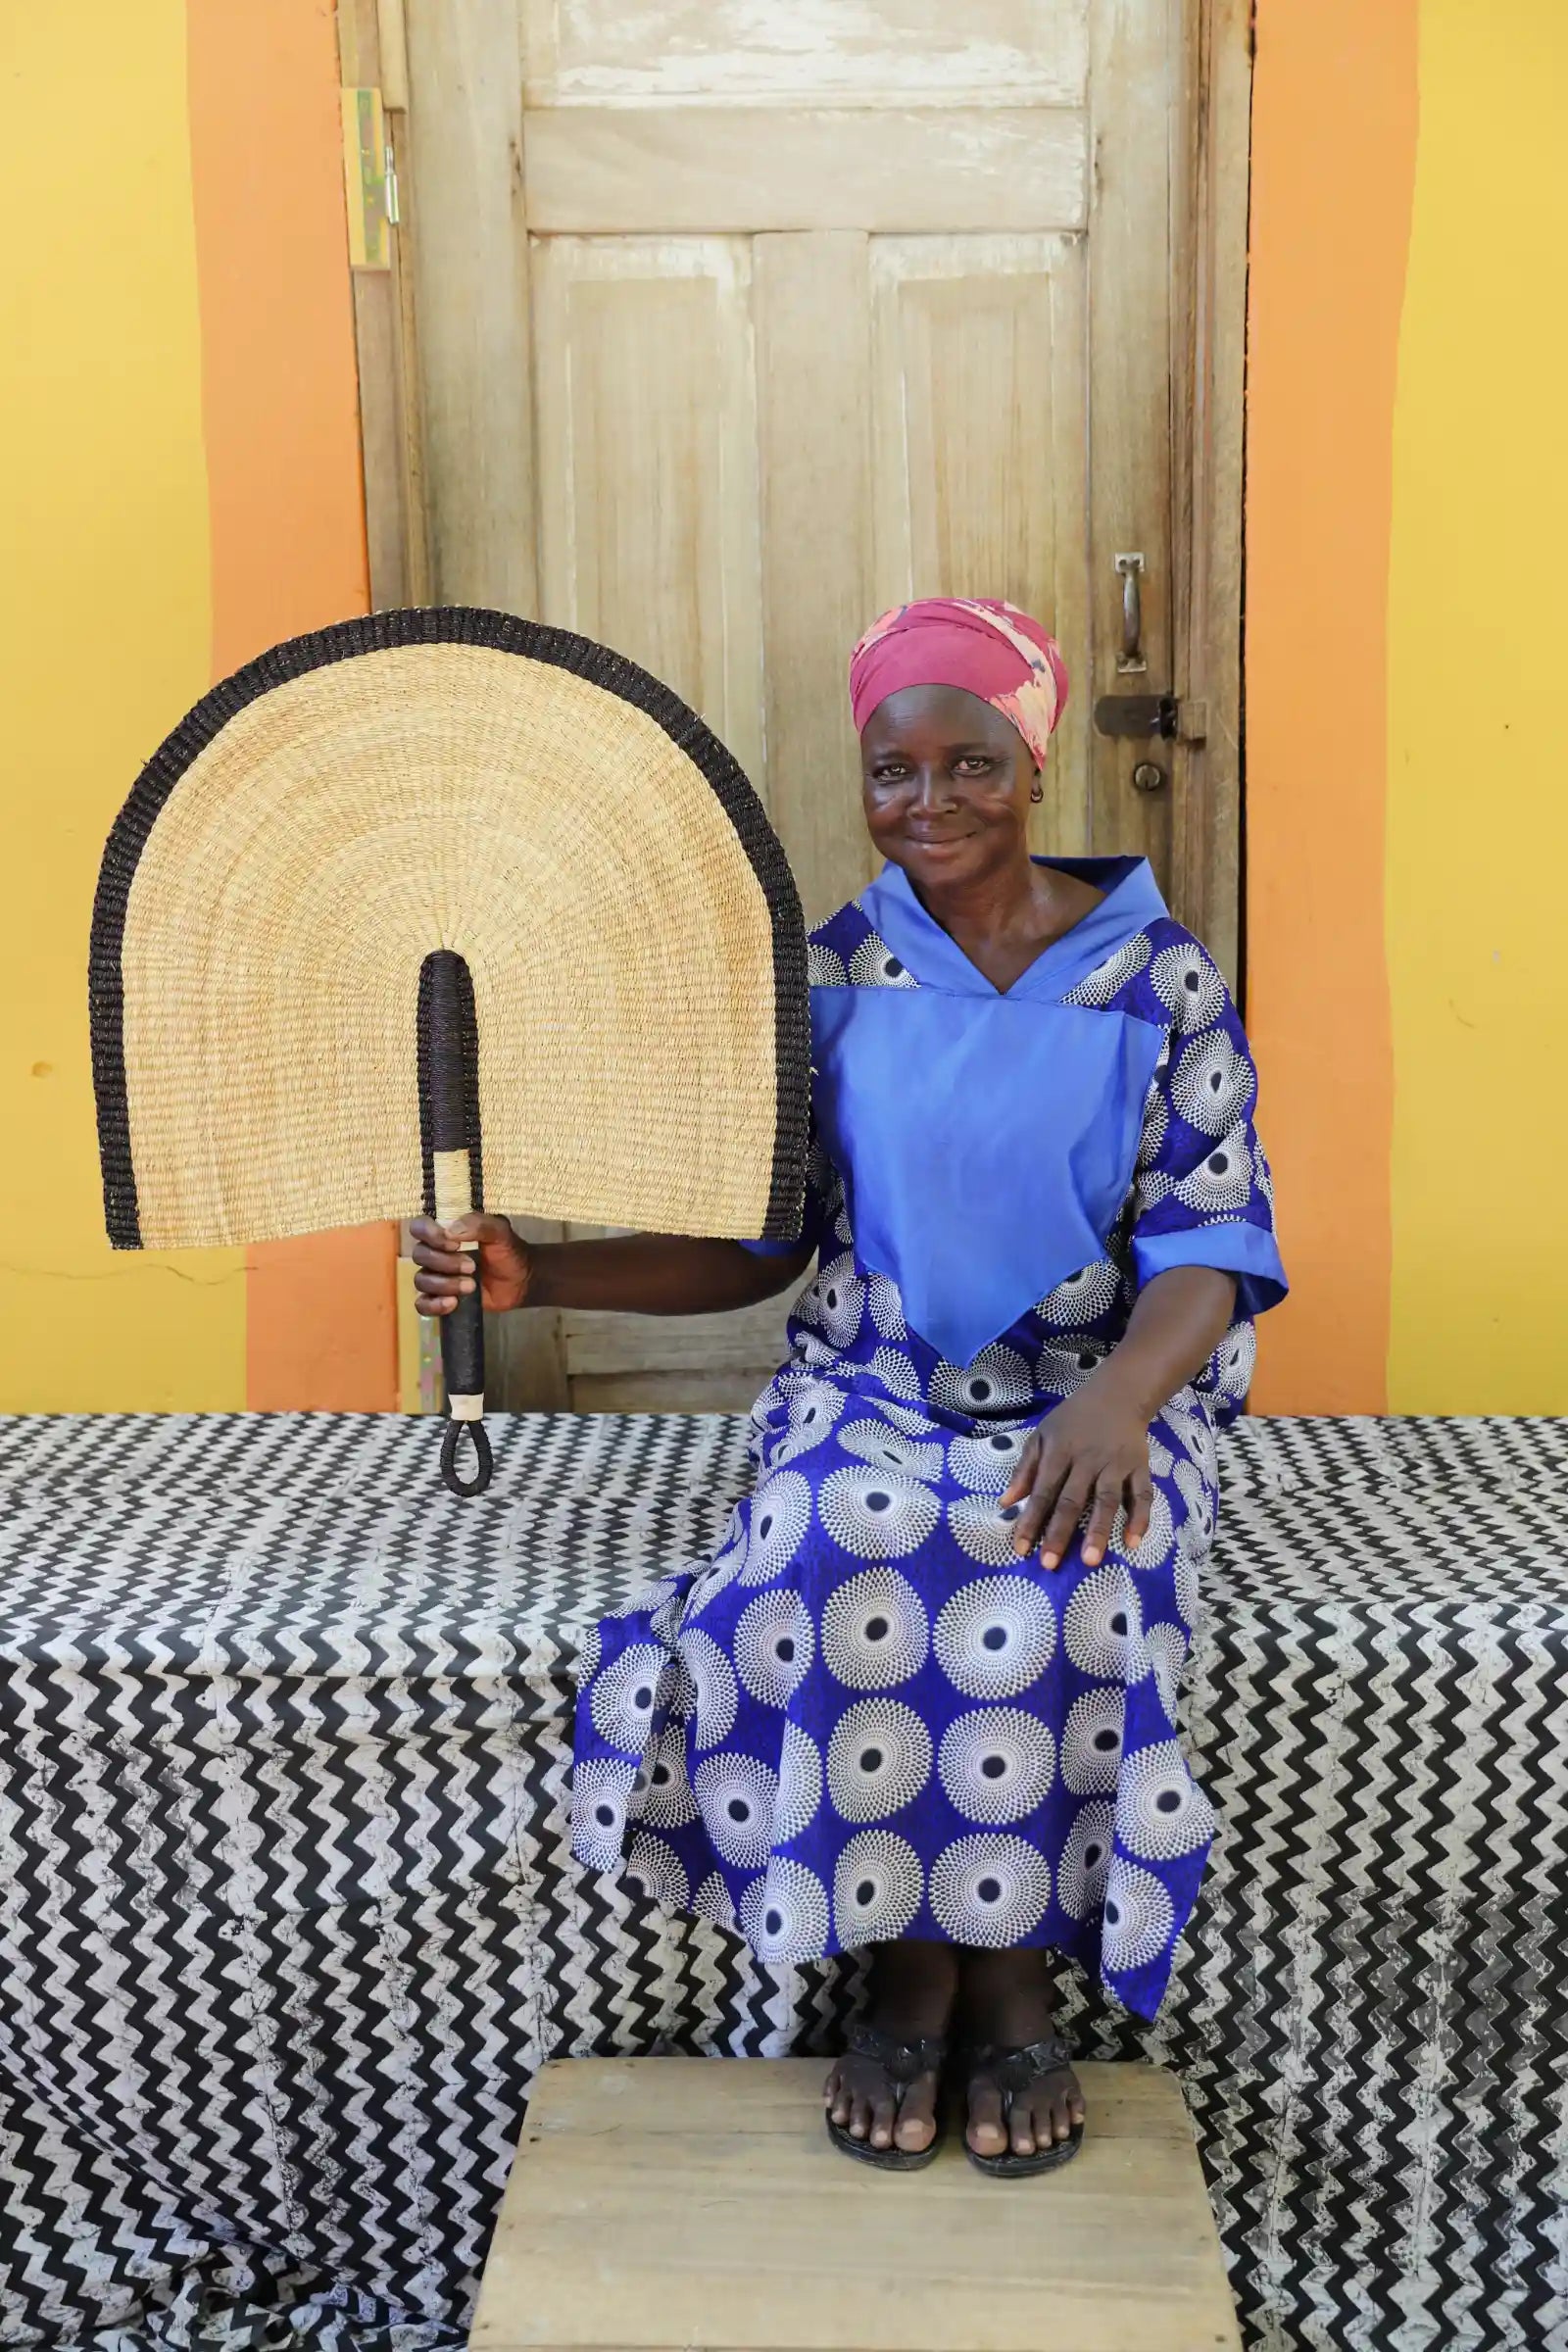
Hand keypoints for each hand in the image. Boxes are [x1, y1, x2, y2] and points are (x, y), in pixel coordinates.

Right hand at [409, 1214, 530, 1315]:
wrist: (520, 1280)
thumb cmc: (507, 1251)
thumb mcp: (500, 1232)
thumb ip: (479, 1224)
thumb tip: (450, 1230)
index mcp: (445, 1231)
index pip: (419, 1227)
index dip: (430, 1235)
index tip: (454, 1243)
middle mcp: (435, 1252)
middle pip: (420, 1255)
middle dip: (446, 1263)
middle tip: (472, 1267)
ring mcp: (436, 1276)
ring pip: (421, 1280)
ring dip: (445, 1284)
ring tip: (471, 1286)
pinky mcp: (440, 1298)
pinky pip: (422, 1304)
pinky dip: (434, 1305)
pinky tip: (453, 1303)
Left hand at [1000, 1378, 1153, 1570]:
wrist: (1118, 1394)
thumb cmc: (1073, 1419)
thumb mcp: (1042, 1435)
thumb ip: (1024, 1469)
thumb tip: (1004, 1503)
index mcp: (1060, 1451)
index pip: (1043, 1491)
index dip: (1031, 1519)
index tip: (1021, 1549)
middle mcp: (1088, 1459)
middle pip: (1072, 1500)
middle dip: (1060, 1533)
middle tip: (1050, 1564)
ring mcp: (1116, 1464)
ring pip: (1107, 1500)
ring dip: (1099, 1530)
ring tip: (1091, 1560)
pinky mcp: (1140, 1467)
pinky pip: (1142, 1495)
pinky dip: (1139, 1518)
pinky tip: (1132, 1543)